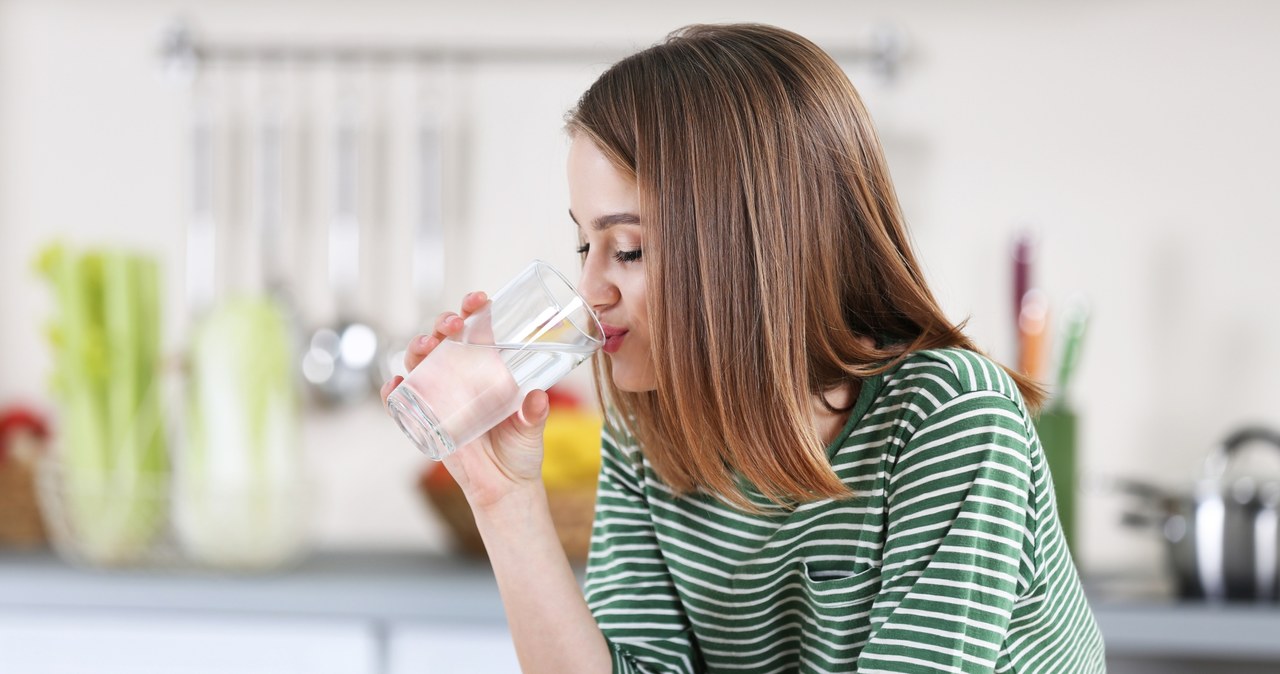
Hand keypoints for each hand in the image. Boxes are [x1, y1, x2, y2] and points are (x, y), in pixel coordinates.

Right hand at [381, 291, 550, 509]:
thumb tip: (538, 397)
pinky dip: (393, 391)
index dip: (473, 310)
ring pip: (419, 361)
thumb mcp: (530, 429)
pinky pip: (400, 402)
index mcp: (486, 367)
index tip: (479, 300)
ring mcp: (439, 395)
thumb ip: (533, 414)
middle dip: (444, 323)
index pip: (475, 329)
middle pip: (443, 338)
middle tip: (453, 324)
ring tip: (428, 346)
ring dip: (418, 347)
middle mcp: (459, 375)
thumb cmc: (519, 450)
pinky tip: (396, 384)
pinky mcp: (423, 420)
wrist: (503, 486)